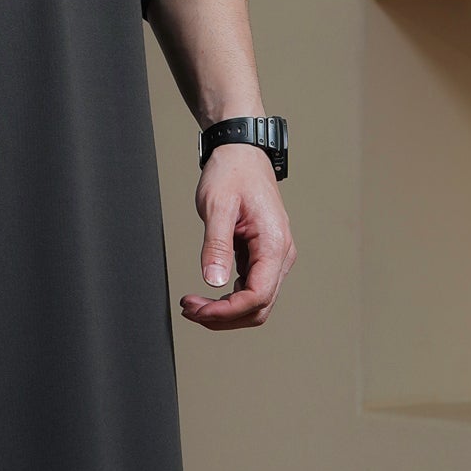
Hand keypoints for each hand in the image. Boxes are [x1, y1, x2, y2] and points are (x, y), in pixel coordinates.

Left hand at [180, 145, 293, 330]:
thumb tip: (213, 282)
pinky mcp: (262, 256)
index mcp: (274, 244)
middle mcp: (280, 255)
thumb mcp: (218, 206)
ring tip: (193, 306)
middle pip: (259, 307)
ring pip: (256, 303)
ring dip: (226, 312)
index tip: (198, 309)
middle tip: (189, 309)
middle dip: (223, 316)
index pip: (258, 296)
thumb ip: (216, 245)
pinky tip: (207, 297)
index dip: (227, 311)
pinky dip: (229, 300)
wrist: (241, 153)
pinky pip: (251, 289)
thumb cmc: (232, 173)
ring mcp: (273, 257)